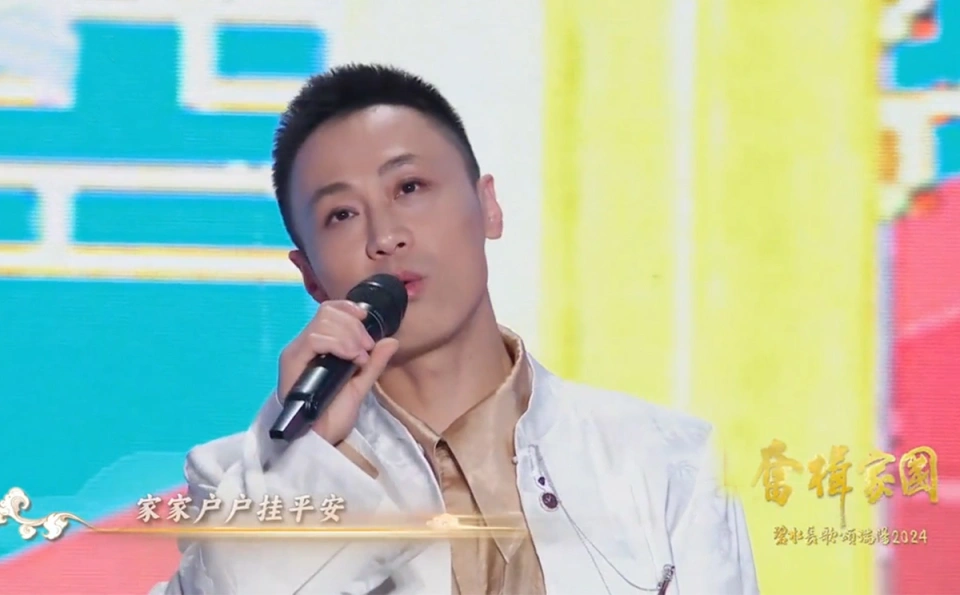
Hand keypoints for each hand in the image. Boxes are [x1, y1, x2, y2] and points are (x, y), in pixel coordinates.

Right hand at [277, 300, 398, 443]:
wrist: (320, 441)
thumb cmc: (334, 416)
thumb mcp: (361, 385)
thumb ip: (374, 363)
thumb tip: (392, 340)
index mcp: (317, 348)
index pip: (327, 311)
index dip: (348, 309)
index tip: (366, 320)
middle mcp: (303, 347)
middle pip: (327, 313)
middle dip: (354, 326)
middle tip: (366, 349)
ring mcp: (296, 354)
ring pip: (322, 322)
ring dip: (349, 335)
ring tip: (359, 357)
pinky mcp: (291, 363)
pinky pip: (314, 338)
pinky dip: (339, 344)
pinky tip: (351, 359)